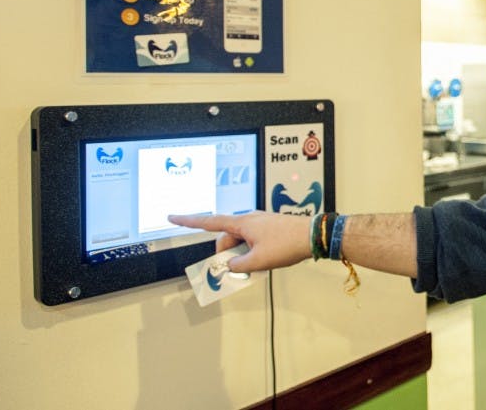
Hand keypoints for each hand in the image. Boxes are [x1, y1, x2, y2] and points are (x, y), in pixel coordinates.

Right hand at [168, 210, 311, 272]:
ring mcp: (260, 222)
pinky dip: (253, 251)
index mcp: (241, 223)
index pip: (209, 222)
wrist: (314, 235)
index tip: (172, 216)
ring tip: (259, 265)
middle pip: (226, 238)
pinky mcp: (269, 228)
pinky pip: (253, 240)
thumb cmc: (286, 244)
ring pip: (240, 241)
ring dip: (242, 254)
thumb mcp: (259, 261)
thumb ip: (239, 265)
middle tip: (240, 269)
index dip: (188, 221)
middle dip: (228, 255)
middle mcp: (248, 219)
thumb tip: (230, 265)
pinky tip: (265, 260)